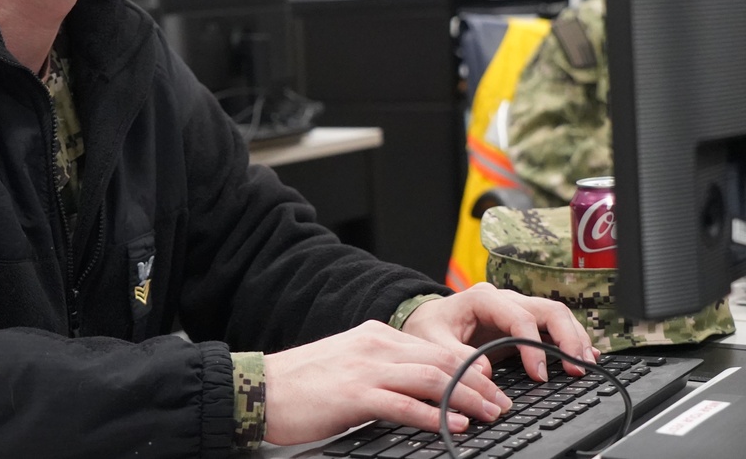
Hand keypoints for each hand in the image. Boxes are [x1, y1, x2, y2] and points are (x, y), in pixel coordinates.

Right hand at [262, 320, 512, 445]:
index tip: (489, 387)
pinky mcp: (355, 394)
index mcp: (374, 335)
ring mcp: (366, 368)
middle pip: (440, 362)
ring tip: (490, 415)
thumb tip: (413, 392)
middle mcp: (374, 345)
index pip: (433, 349)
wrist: (259, 387)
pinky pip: (404, 404)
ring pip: (431, 380)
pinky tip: (454, 426)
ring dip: (466, 399)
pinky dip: (434, 416)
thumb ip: (379, 370)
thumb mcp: (346, 365)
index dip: (467, 368)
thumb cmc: (300, 383)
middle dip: (477, 384)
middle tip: (502, 405)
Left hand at [401, 282, 597, 382]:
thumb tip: (484, 372)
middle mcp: (504, 299)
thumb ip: (455, 355)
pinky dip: (570, 339)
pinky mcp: (522, 323)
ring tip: (585, 365)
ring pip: (556, 314)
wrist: (425, 319)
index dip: (533, 347)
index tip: (537, 376)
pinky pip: (552, 326)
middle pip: (548, 309)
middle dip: (567, 337)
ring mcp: (516, 309)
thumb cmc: (429, 327)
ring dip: (574, 338)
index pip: (520, 318)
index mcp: (483, 298)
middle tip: (577, 367)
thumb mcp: (432, 341)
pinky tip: (584, 356)